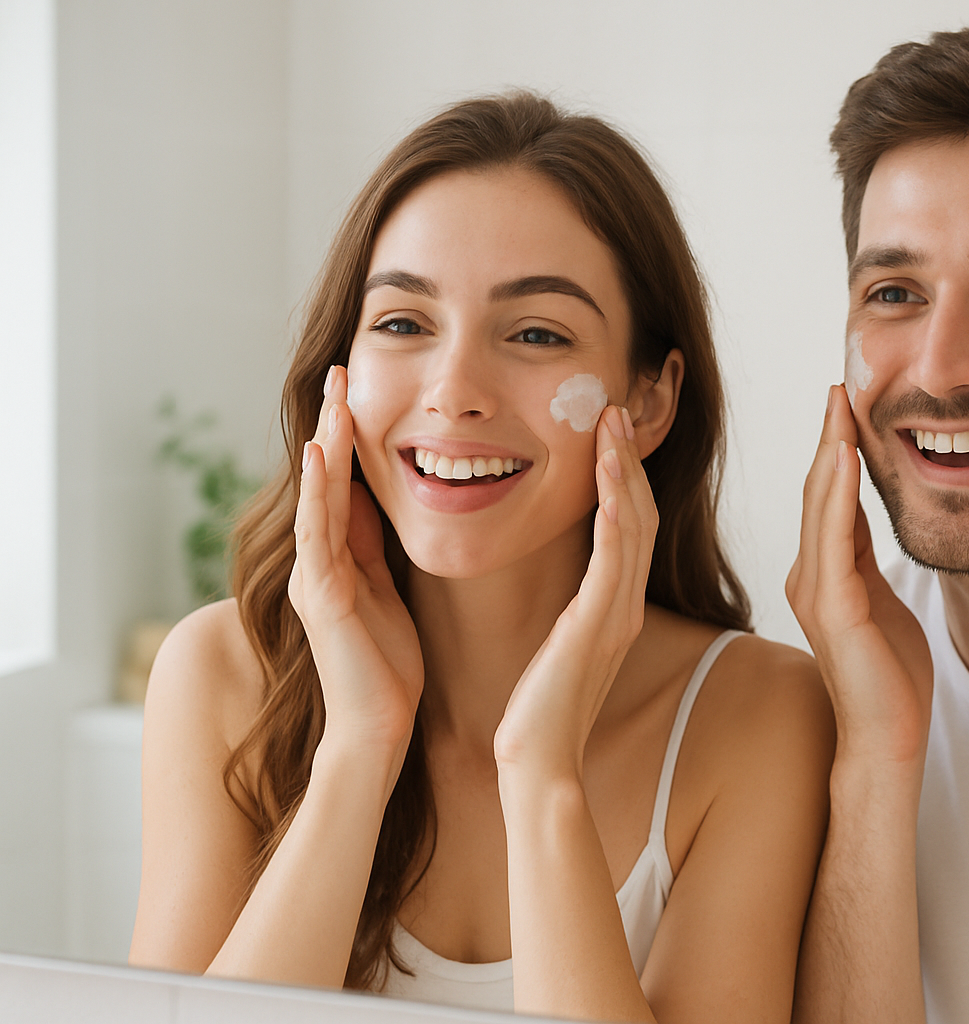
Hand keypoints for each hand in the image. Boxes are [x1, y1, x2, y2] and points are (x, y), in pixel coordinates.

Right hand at [288, 365, 423, 760]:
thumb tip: (386, 501)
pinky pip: (317, 532)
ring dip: (325, 442)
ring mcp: (315, 575)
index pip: (344, 483)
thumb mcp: (389, 592)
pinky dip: (318, 491)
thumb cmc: (389, 668)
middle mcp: (319, 561)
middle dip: (333, 424)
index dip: (349, 437)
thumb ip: (378, 549)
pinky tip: (319, 453)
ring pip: (318, 495)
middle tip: (340, 369)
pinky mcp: (322, 595)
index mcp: (340, 559)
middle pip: (324, 479)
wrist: (378, 728)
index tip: (360, 388)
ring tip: (334, 394)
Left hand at [493, 405, 656, 778]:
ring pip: (631, 527)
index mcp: (614, 606)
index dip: (623, 476)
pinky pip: (612, 562)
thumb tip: (566, 589)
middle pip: (638, 515)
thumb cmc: (539, 709)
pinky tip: (608, 482)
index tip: (608, 432)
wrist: (538, 762)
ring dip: (623, 473)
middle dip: (628, 460)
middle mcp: (624, 605)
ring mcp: (616, 616)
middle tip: (615, 409)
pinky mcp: (597, 628)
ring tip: (611, 425)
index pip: (628, 526)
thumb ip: (572, 612)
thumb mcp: (560, 647)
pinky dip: (614, 517)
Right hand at [786, 385, 932, 764]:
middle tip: (838, 387)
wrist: (887, 739)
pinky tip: (844, 459)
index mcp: (825, 574)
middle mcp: (810, 576)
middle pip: (817, 492)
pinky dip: (837, 494)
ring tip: (838, 407)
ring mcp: (815, 591)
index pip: (828, 497)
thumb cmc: (890, 678)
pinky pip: (834, 539)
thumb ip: (865, 559)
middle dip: (827, 437)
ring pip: (819, 507)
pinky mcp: (833, 609)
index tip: (846, 403)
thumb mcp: (882, 600)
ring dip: (829, 453)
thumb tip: (862, 516)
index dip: (835, 449)